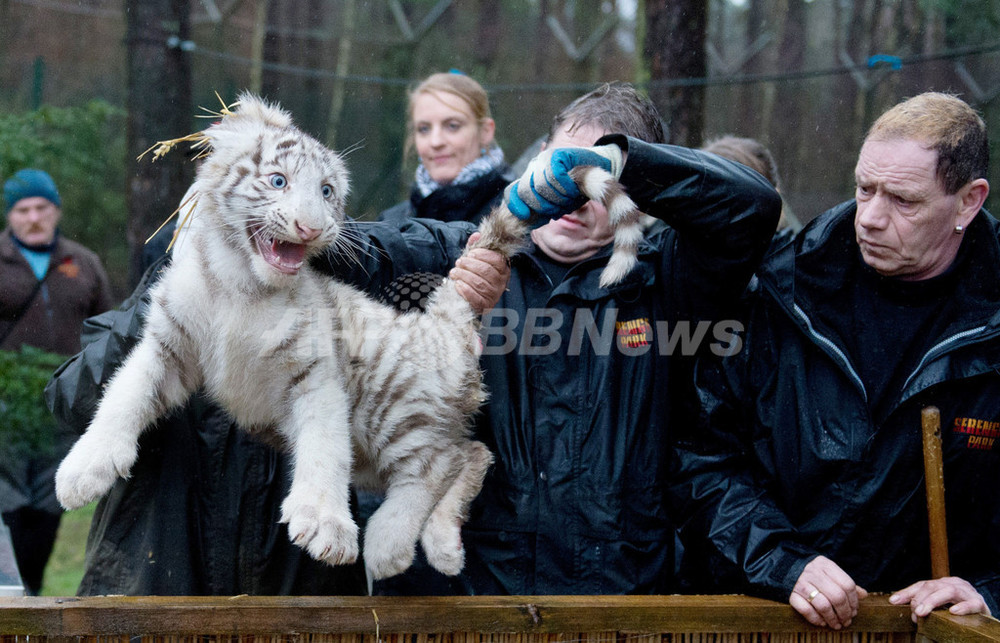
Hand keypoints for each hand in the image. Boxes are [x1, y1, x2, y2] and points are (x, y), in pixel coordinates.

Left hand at [450, 233, 509, 313]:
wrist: (469, 296)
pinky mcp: (485, 305)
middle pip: (487, 271)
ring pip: (480, 284)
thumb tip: (477, 235)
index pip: (497, 260)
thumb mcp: (475, 260)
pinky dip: (465, 290)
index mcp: (502, 270)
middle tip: (459, 262)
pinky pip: (476, 298)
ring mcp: (494, 295)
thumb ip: (476, 247)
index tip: (470, 253)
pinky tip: (457, 284)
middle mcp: (501, 283)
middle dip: (470, 265)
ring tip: (454, 272)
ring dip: (464, 275)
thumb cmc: (473, 275)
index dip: (483, 255)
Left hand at [504, 143, 623, 219]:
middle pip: (526, 192)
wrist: (601, 166)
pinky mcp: (557, 154)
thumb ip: (543, 210)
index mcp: (531, 179)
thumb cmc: (579, 188)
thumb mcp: (559, 203)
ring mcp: (544, 159)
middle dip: (544, 206)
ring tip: (570, 194)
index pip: (512, 193)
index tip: (525, 216)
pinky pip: (555, 177)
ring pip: (540, 186)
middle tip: (560, 206)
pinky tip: (573, 186)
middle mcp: (534, 167)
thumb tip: (528, 222)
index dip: (516, 207)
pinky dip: (564, 186)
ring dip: (558, 197)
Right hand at [789, 556, 867, 629]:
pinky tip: (821, 622)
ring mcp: (801, 583)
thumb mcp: (828, 570)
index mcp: (825, 565)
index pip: (847, 584)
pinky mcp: (791, 594)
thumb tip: (864, 594)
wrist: (782, 565)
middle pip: (837, 596)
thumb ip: (844, 582)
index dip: (854, 601)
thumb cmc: (811, 571)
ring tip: (836, 624)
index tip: (854, 610)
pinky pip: (806, 610)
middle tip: (846, 621)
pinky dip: (816, 619)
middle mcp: (813, 573)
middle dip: (845, 613)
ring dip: (832, 619)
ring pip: (823, 605)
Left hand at [890, 577, 990, 621]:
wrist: (982, 613)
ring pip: (948, 591)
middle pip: (932, 586)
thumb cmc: (957, 608)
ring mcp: (967, 592)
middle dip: (920, 598)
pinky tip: (953, 612)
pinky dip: (963, 607)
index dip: (906, 592)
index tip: (893, 601)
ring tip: (922, 612)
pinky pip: (972, 603)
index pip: (921, 584)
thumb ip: (920, 601)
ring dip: (933, 601)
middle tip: (914, 612)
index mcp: (942, 583)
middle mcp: (953, 583)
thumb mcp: (937, 603)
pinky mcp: (980, 603)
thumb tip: (894, 601)